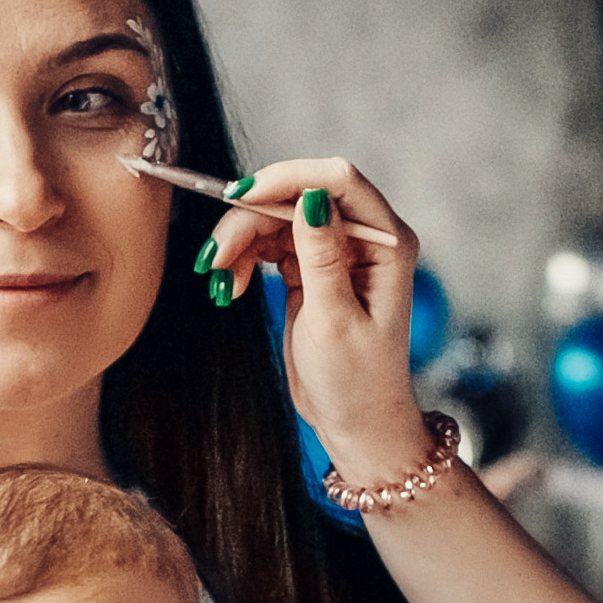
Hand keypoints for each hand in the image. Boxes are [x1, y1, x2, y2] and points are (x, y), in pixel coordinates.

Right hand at [193, 154, 430, 484]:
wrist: (354, 422)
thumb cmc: (356, 381)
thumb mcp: (334, 320)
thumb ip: (321, 255)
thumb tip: (310, 197)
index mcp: (387, 244)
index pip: (339, 182)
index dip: (288, 180)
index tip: (241, 199)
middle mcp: (365, 239)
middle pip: (298, 197)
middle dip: (251, 220)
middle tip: (214, 257)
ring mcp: (336, 250)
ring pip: (276, 218)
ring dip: (240, 242)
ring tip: (219, 281)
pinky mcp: (311, 267)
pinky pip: (269, 244)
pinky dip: (243, 259)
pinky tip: (229, 287)